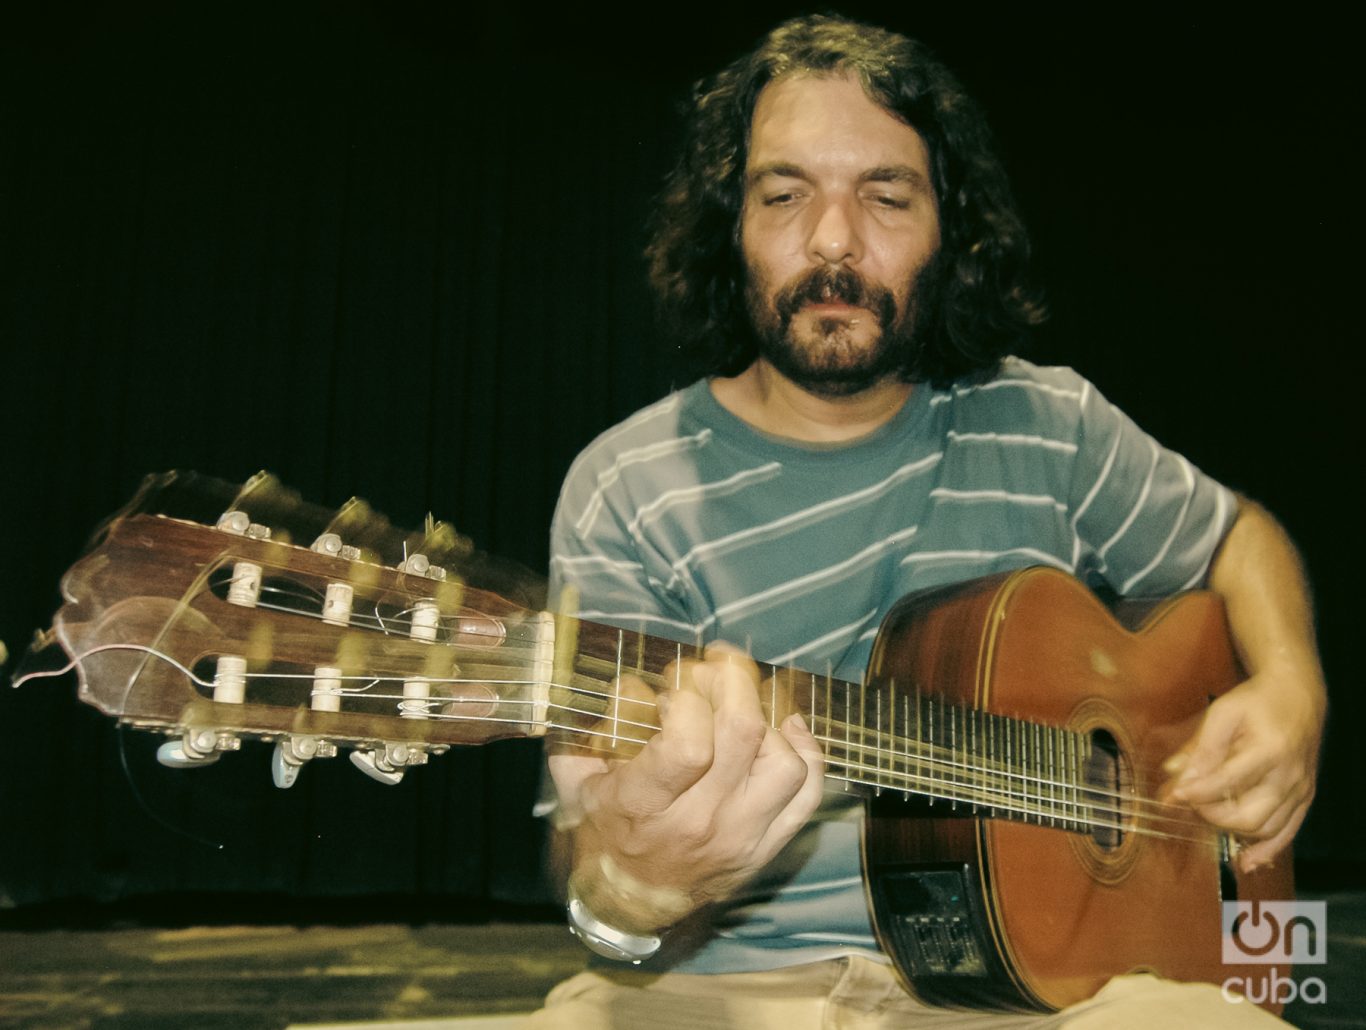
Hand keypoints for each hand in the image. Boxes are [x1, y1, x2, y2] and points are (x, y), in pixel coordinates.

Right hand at [548, 645, 824, 933]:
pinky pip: (808, 794)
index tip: (671, 693)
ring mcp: (742, 836)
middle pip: (743, 734)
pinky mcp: (768, 844)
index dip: (685, 700)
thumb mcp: (577, 779)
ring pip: (784, 762)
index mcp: (644, 806)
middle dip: (733, 683)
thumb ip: (589, 727)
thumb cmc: (604, 830)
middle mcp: (699, 822)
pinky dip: (806, 751)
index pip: (687, 743)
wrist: (632, 902)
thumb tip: (633, 685)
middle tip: (715, 672)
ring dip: (768, 719)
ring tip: (743, 707)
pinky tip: (786, 728)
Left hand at [1162, 667, 1324, 871]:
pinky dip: (1265, 852)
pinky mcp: (1304, 800)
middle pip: (1247, 816)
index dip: (1194, 793)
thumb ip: (1200, 746)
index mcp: (1269, 751)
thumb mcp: (1223, 712)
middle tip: (1188, 801)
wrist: (1299, 698)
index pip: (1226, 783)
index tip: (1169, 796)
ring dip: (1230, 831)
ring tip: (1207, 816)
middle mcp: (1288, 777)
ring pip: (1264, 830)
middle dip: (1210, 814)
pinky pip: (1286, 834)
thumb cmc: (1258, 702)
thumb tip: (1173, 773)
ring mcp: (1299, 791)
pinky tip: (1245, 862)